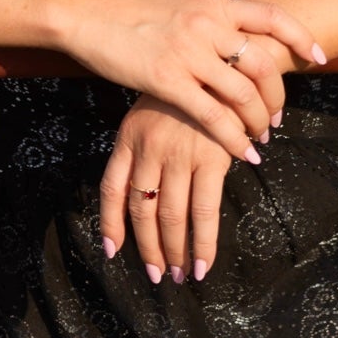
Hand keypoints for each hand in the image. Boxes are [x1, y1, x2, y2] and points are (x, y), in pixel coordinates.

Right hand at [65, 0, 323, 162]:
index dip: (300, 37)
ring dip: (257, 122)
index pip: (271, 16)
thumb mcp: (181, 7)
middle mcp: (208, 24)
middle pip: (262, 63)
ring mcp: (189, 52)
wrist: (89, 14)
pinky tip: (243, 152)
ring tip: (260, 139)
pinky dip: (234, 138)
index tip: (318, 57)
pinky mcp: (167, 80)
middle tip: (276, 119)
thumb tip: (235, 43)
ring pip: (242, 94)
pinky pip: (213, 116)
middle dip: (276, 96)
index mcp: (214, 4)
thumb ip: (210, 23)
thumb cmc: (132, 13)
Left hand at [99, 94, 233, 283]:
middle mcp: (149, 148)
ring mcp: (179, 154)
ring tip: (179, 275)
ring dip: (174, 252)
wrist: (226, 62)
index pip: (112, 188)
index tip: (112, 250)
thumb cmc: (191, 88)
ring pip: (171, 217)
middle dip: (149, 248)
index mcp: (130, 135)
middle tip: (158, 274)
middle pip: (142, 210)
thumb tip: (141, 186)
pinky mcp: (211, 158)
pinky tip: (202, 263)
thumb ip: (142, 143)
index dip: (111, 223)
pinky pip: (205, 212)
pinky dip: (203, 244)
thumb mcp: (153, 108)